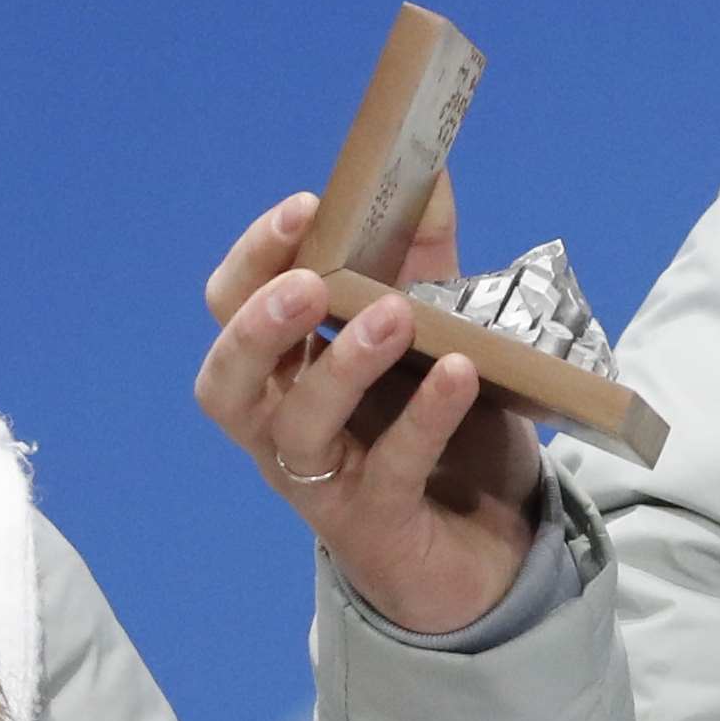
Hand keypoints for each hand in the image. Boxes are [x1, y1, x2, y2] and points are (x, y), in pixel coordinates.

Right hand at [192, 175, 547, 640]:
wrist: (492, 551)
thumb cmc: (439, 433)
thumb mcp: (434, 332)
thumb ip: (424, 258)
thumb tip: (428, 169)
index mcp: (282, 372)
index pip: (230, 309)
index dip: (255, 257)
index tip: (306, 206)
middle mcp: (282, 428)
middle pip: (227, 378)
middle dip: (258, 323)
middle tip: (307, 279)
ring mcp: (325, 483)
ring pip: (299, 426)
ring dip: (341, 364)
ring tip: (395, 314)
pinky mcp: (380, 525)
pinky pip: (392, 468)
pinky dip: (423, 416)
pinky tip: (461, 373)